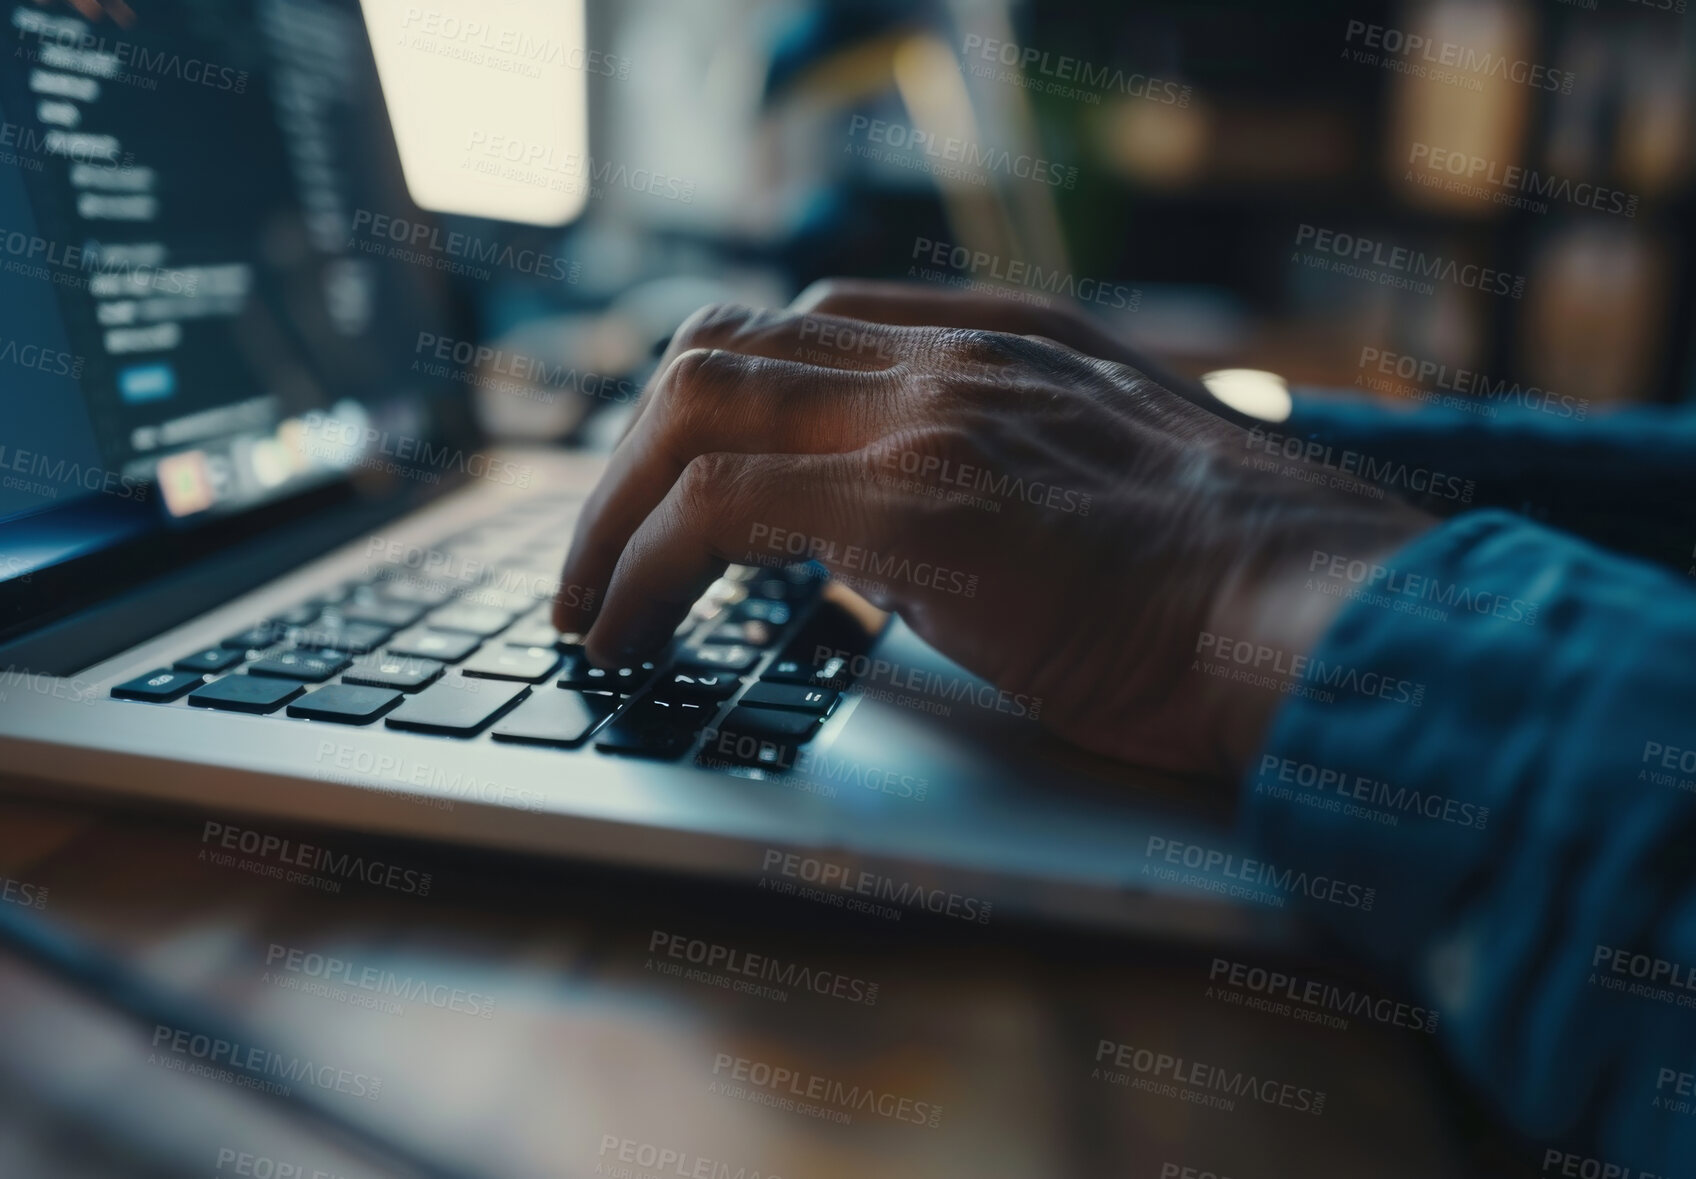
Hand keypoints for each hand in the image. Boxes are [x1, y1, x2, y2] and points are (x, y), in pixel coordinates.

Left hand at [553, 301, 1429, 778]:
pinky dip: (641, 567)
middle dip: (635, 453)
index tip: (675, 482)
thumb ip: (988, 483)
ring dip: (613, 509)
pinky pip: (716, 507)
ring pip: (694, 405)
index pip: (808, 325)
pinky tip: (624, 632)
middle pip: (723, 349)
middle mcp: (956, 357)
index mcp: (1004, 343)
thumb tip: (884, 551)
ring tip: (589, 603)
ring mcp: (932, 419)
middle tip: (603, 546)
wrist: (1315, 617)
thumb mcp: (1099, 494)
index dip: (717, 402)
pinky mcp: (914, 504)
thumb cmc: (1229, 587)